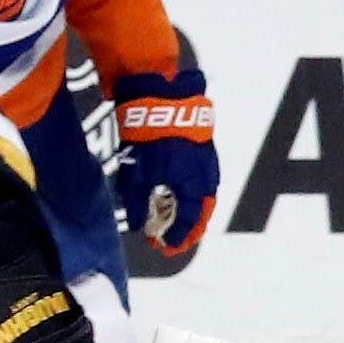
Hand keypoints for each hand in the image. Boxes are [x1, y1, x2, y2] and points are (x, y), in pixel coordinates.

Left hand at [110, 66, 220, 256]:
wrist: (159, 95)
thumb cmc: (148, 137)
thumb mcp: (136, 174)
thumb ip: (136, 202)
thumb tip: (136, 224)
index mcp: (194, 186)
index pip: (189, 221)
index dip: (176, 238)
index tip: (163, 247)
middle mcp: (207, 175)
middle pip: (201, 211)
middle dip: (187, 228)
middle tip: (174, 240)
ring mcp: (207, 158)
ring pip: (202, 193)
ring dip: (189, 209)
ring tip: (174, 218)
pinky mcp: (201, 144)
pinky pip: (199, 177)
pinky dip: (189, 191)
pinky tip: (176, 190)